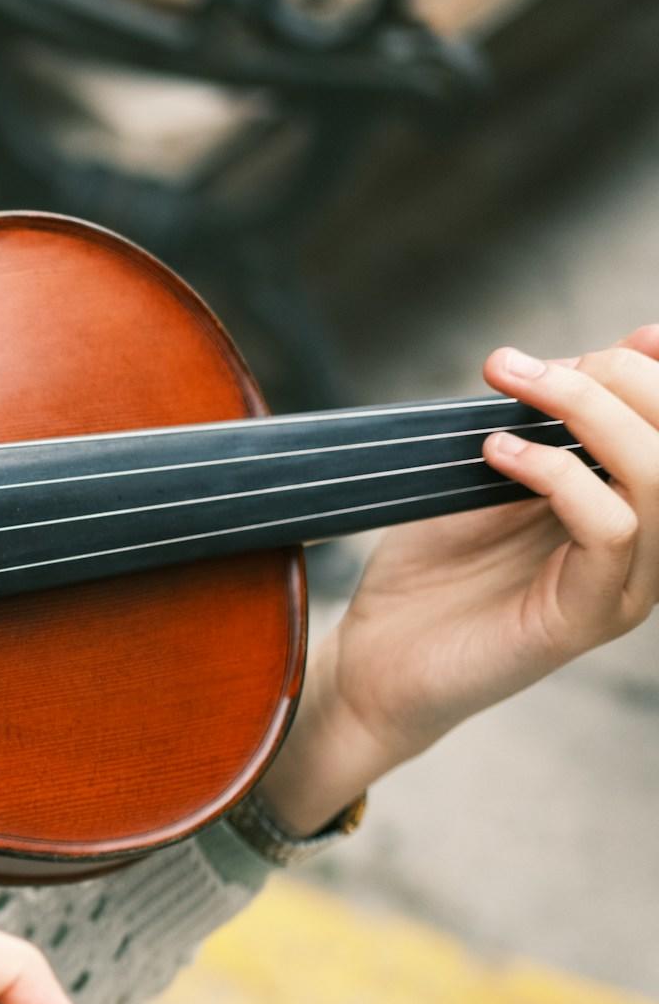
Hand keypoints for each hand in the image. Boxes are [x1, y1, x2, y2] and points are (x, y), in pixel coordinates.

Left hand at [257, 325, 658, 832]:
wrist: (373, 662)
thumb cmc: (427, 570)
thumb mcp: (485, 475)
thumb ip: (543, 422)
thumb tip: (605, 350)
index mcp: (630, 505)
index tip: (606, 341)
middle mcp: (646, 546)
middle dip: (619, 381)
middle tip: (531, 367)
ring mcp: (624, 585)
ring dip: (590, 414)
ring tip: (518, 389)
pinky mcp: (585, 618)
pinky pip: (610, 531)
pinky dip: (559, 476)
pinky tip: (498, 451)